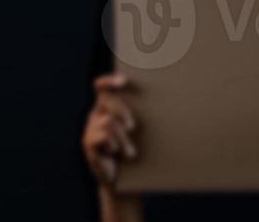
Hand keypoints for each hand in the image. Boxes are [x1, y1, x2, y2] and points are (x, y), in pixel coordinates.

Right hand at [83, 74, 139, 191]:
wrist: (125, 177)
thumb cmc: (139, 146)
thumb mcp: (144, 127)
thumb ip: (148, 111)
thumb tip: (171, 96)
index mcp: (109, 106)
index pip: (102, 87)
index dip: (109, 81)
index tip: (123, 81)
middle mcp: (97, 114)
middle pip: (108, 100)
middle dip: (123, 112)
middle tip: (133, 127)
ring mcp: (90, 128)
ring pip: (109, 121)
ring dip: (123, 138)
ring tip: (130, 152)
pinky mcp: (88, 142)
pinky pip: (103, 136)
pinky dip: (114, 145)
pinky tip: (115, 154)